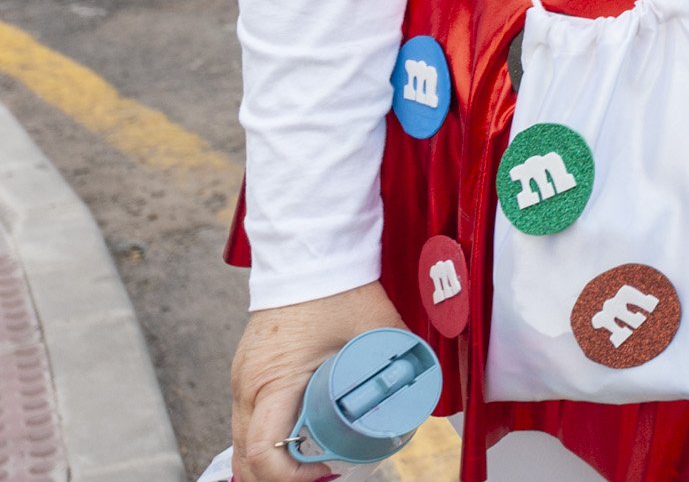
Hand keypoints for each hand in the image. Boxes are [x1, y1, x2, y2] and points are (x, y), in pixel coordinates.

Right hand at [230, 282, 408, 481]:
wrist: (310, 250)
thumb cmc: (337, 287)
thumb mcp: (376, 327)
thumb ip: (399, 360)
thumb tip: (424, 392)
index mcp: (272, 381)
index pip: (263, 452)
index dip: (293, 476)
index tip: (328, 469)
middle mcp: (247, 386)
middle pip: (246, 457)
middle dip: (281, 476)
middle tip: (324, 472)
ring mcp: (242, 380)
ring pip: (243, 441)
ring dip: (273, 459)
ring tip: (314, 460)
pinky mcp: (248, 373)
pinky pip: (248, 420)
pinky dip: (269, 437)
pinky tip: (298, 439)